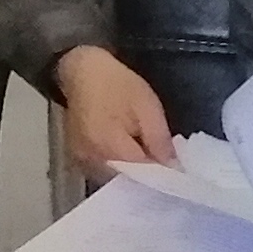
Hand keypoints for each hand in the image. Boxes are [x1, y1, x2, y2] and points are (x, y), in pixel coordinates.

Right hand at [52, 45, 177, 173]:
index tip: (175, 168)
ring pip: (114, 179)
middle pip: (126, 180)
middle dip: (145, 175)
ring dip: (131, 173)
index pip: (141, 174)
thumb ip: (159, 140)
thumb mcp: (147, 106)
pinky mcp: (77, 158)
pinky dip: (116, 168)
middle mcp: (92, 160)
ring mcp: (82, 161)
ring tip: (144, 158)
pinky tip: (126, 155)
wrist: (82, 70)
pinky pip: (102, 172)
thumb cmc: (117, 84)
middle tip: (162, 163)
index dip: (160, 172)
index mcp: (109, 146)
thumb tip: (172, 167)